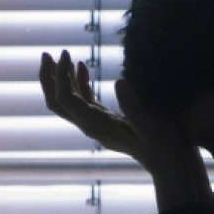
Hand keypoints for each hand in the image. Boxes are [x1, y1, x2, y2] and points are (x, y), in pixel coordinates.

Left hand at [39, 50, 210, 210]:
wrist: (167, 160)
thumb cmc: (162, 143)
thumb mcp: (151, 124)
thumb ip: (134, 105)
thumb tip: (119, 81)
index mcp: (96, 126)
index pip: (66, 100)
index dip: (61, 76)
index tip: (68, 53)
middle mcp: (90, 126)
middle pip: (57, 102)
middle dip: (49, 78)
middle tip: (46, 54)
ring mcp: (95, 123)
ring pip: (67, 101)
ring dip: (60, 79)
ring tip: (60, 55)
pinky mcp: (104, 119)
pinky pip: (83, 101)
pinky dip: (78, 83)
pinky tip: (82, 66)